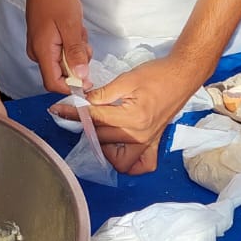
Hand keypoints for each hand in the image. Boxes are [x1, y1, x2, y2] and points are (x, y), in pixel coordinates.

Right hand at [23, 0, 90, 95]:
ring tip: (78, 31)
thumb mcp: (71, 26)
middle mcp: (38, 53)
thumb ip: (76, 52)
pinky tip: (73, 29)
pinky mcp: (44, 42)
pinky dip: (71, 44)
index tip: (88, 80)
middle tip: (83, 41)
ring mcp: (40, 48)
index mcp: (43, 52)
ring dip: (76, 51)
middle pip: (61, 74)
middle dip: (77, 62)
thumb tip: (81, 76)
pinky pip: (61, 52)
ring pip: (63, 62)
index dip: (71, 87)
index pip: (53, 83)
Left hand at [77, 53, 208, 174]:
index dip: (73, 112)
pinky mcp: (154, 144)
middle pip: (102, 139)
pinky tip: (118, 148)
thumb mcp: (126, 79)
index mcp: (133, 118)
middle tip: (79, 114)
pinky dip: (128, 163)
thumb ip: (102, 94)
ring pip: (118, 160)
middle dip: (87, 127)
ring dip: (104, 149)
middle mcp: (140, 136)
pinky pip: (140, 165)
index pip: (95, 119)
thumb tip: (82, 102)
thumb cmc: (156, 75)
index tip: (58, 109)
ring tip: (99, 130)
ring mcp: (148, 143)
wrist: (182, 76)